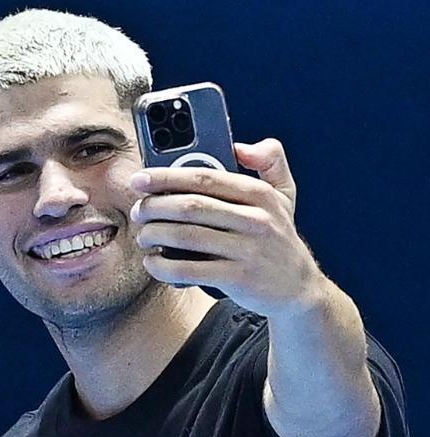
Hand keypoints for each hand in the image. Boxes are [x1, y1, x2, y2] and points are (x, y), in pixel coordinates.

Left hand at [129, 138, 329, 318]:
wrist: (298, 290)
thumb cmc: (278, 239)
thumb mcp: (284, 195)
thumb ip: (269, 162)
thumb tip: (241, 145)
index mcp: (260, 195)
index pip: (204, 178)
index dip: (165, 177)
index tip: (139, 179)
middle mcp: (256, 220)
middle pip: (189, 207)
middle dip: (153, 208)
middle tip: (137, 212)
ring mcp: (248, 251)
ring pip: (185, 237)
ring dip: (153, 235)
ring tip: (142, 236)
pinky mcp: (239, 279)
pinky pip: (189, 271)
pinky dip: (163, 266)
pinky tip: (153, 263)